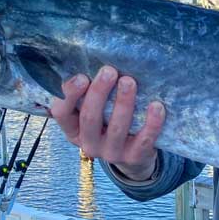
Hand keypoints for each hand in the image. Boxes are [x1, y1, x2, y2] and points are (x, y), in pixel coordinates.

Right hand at [49, 65, 164, 179]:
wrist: (134, 155)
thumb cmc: (110, 123)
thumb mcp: (95, 110)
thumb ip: (88, 92)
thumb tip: (89, 62)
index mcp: (73, 130)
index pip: (62, 113)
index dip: (70, 95)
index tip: (82, 76)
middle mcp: (89, 144)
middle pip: (90, 118)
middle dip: (99, 93)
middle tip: (109, 71)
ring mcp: (111, 154)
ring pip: (116, 128)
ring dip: (123, 103)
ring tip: (129, 81)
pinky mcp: (134, 158)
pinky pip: (144, 140)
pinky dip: (152, 122)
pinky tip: (156, 105)